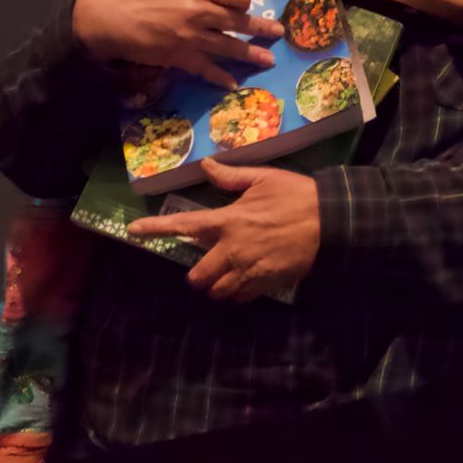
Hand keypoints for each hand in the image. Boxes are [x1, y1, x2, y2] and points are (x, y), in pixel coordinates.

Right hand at [71, 0, 283, 86]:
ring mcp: (191, 36)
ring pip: (230, 47)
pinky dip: (221, 78)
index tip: (242, 4)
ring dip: (252, 54)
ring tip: (269, 60)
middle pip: (241, 21)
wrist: (104, 14)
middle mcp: (200, 11)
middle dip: (262, 27)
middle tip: (278, 31)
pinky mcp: (179, 57)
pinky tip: (232, 84)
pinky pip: (207, 69)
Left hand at [128, 159, 321, 301]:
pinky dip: (238, 293)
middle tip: (208, 266)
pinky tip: (246, 281)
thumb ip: (230, 177)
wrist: (330, 220)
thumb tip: (205, 165)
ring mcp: (249, 269)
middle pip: (198, 277)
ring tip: (226, 276)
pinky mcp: (266, 283)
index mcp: (228, 220)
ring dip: (217, 286)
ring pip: (218, 292)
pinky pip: (241, 297)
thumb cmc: (295, 195)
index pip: (183, 226)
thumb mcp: (263, 178)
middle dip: (198, 275)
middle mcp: (232, 249)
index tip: (132, 231)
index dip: (155, 228)